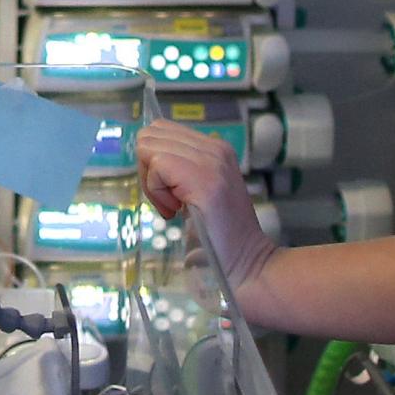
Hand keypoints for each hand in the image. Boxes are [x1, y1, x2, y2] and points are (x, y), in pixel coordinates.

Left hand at [135, 119, 280, 294]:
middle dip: (147, 170)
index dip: (152, 162)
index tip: (169, 194)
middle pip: (150, 135)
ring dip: (152, 182)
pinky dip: (156, 192)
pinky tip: (175, 212)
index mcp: (215, 148)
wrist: (248, 264)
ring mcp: (211, 160)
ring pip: (149, 148)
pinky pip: (157, 166)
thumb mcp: (199, 191)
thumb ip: (180, 170)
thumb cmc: (220, 237)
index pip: (161, 130)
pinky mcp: (204, 178)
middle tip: (168, 201)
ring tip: (174, 207)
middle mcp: (215, 147)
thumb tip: (146, 156)